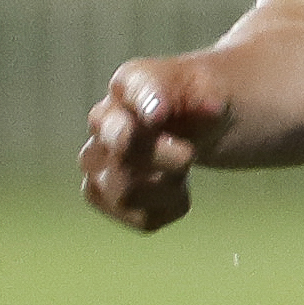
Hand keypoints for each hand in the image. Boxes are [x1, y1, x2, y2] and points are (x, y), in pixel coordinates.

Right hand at [81, 53, 230, 232]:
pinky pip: (142, 219)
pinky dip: (170, 208)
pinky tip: (175, 189)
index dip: (145, 109)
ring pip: (125, 195)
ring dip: (166, 187)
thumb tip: (156, 111)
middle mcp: (102, 125)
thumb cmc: (198, 100)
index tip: (161, 117)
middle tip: (190, 154)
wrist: (203, 124)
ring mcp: (100, 164)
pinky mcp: (109, 200)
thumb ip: (182, 93)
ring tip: (181, 170)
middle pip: (123, 153)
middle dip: (166, 159)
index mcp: (127, 86)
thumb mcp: (204, 85)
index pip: (129, 98)